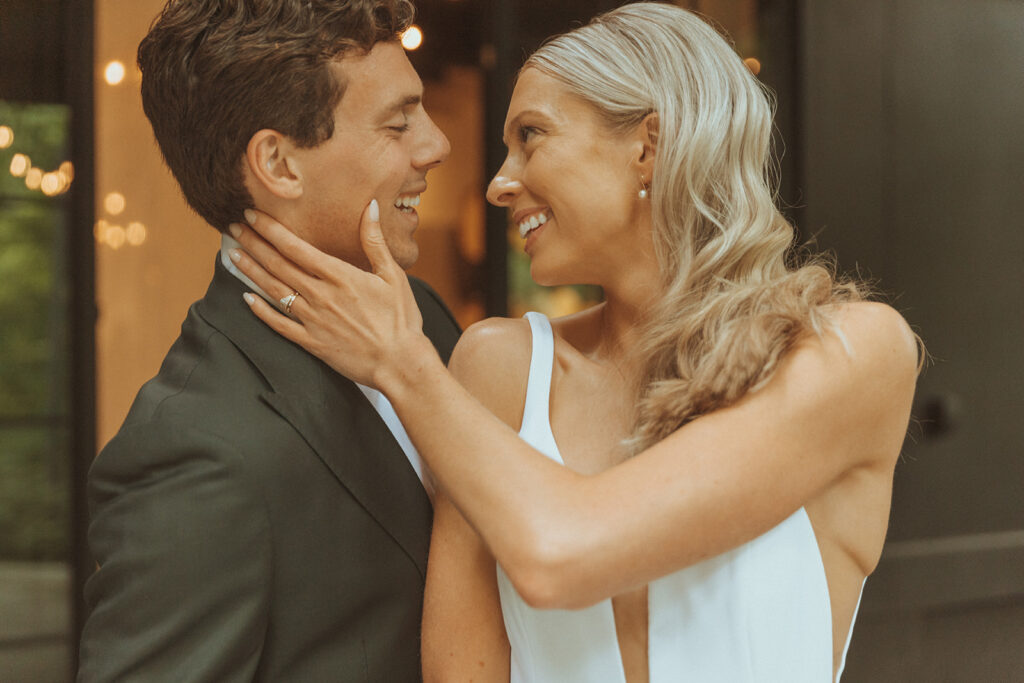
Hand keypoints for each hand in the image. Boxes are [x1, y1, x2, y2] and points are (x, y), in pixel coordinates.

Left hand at [227, 200, 436, 389]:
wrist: (400, 362)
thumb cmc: (401, 319)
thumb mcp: (394, 275)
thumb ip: (375, 241)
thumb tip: (370, 207)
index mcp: (340, 276)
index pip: (296, 247)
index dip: (270, 229)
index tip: (251, 215)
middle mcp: (321, 295)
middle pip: (278, 265)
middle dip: (253, 243)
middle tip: (232, 228)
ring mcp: (314, 320)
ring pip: (274, 291)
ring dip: (251, 271)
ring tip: (233, 255)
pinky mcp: (312, 342)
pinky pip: (280, 325)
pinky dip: (261, 311)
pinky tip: (246, 299)